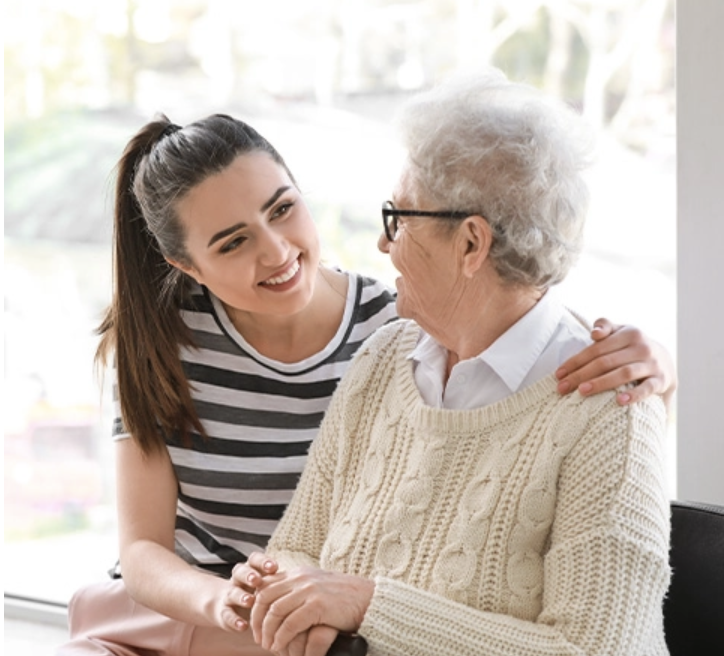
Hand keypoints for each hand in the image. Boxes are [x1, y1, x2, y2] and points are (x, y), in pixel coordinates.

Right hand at [222, 553, 279, 632]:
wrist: (228, 607)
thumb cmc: (258, 594)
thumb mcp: (268, 585)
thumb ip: (281, 581)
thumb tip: (307, 578)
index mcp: (251, 569)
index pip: (254, 559)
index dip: (263, 562)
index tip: (274, 567)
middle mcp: (239, 579)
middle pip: (240, 571)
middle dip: (249, 575)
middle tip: (257, 580)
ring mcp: (229, 595)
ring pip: (232, 591)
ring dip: (241, 596)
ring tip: (250, 601)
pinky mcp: (223, 612)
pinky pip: (226, 614)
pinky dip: (234, 620)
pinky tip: (243, 625)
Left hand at [245, 553, 373, 653]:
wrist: (369, 598)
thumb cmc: (344, 598)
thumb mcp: (317, 588)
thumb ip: (299, 592)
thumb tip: (278, 606)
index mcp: (299, 573)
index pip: (266, 585)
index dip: (256, 606)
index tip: (257, 625)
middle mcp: (301, 578)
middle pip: (265, 597)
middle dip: (257, 620)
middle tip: (260, 639)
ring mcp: (309, 590)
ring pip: (275, 611)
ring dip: (268, 632)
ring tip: (269, 646)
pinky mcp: (318, 605)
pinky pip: (290, 623)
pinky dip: (281, 637)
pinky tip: (280, 646)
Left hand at [556, 318, 676, 407]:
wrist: (665, 360)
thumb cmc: (631, 346)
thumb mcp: (620, 331)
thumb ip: (604, 326)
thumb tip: (594, 333)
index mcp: (629, 333)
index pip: (596, 349)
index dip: (575, 361)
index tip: (558, 374)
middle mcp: (641, 347)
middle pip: (605, 362)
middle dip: (581, 375)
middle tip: (562, 388)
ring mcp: (652, 364)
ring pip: (623, 373)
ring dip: (601, 383)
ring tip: (582, 392)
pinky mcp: (661, 380)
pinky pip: (647, 388)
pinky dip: (634, 395)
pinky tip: (619, 401)